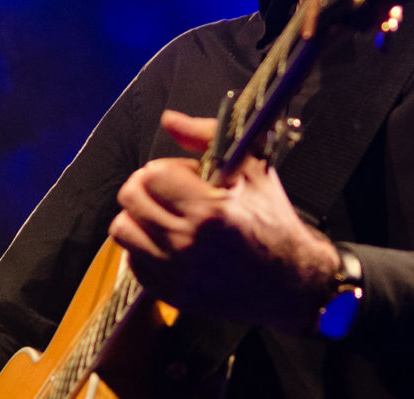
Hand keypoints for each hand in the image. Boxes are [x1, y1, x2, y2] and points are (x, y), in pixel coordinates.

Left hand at [108, 110, 338, 333]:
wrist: (291, 280)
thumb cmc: (272, 218)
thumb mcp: (253, 168)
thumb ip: (207, 137)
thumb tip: (169, 120)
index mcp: (209, 209)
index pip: (153, 174)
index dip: (167, 168)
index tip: (184, 176)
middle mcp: (188, 243)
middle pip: (131, 198)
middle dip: (146, 186)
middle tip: (168, 191)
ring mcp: (176, 272)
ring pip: (123, 230)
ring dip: (139, 216)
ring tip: (163, 215)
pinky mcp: (171, 293)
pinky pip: (132, 261)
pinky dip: (144, 247)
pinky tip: (167, 241)